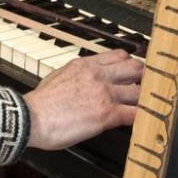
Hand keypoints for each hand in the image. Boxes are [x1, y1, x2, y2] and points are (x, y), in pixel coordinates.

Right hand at [23, 49, 142, 150]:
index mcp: (84, 65)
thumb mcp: (58, 77)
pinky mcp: (107, 113)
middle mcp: (96, 75)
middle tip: (144, 88)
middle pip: (134, 68)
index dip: (129, 65)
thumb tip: (83, 82)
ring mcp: (103, 93)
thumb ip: (77, 76)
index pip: (118, 55)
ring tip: (146, 107)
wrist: (31, 118)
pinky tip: (144, 121)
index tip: (133, 73)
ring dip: (144, 100)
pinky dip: (143, 118)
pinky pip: (136, 113)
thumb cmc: (40, 104)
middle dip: (142, 78)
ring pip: (140, 91)